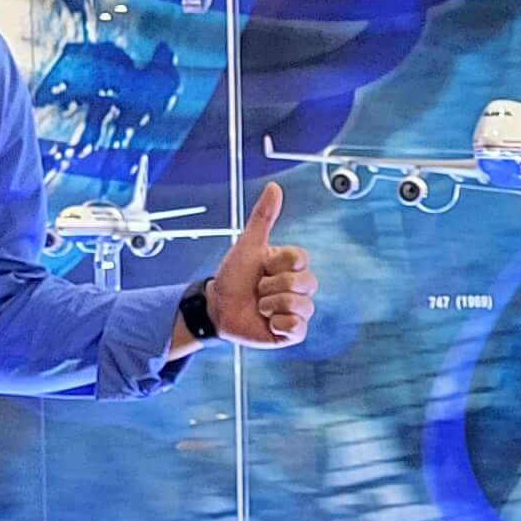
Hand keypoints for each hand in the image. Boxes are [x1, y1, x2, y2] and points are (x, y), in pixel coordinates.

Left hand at [201, 180, 314, 348]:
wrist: (216, 308)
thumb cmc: (233, 276)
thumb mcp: (247, 244)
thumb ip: (263, 217)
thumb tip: (274, 187)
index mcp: (291, 266)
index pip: (300, 259)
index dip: (277, 263)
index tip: (262, 266)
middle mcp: (298, 287)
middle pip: (304, 282)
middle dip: (272, 285)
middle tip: (257, 288)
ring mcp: (297, 310)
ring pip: (300, 305)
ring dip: (271, 304)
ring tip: (259, 306)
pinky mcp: (292, 333)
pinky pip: (298, 327)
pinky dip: (279, 323)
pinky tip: (268, 322)